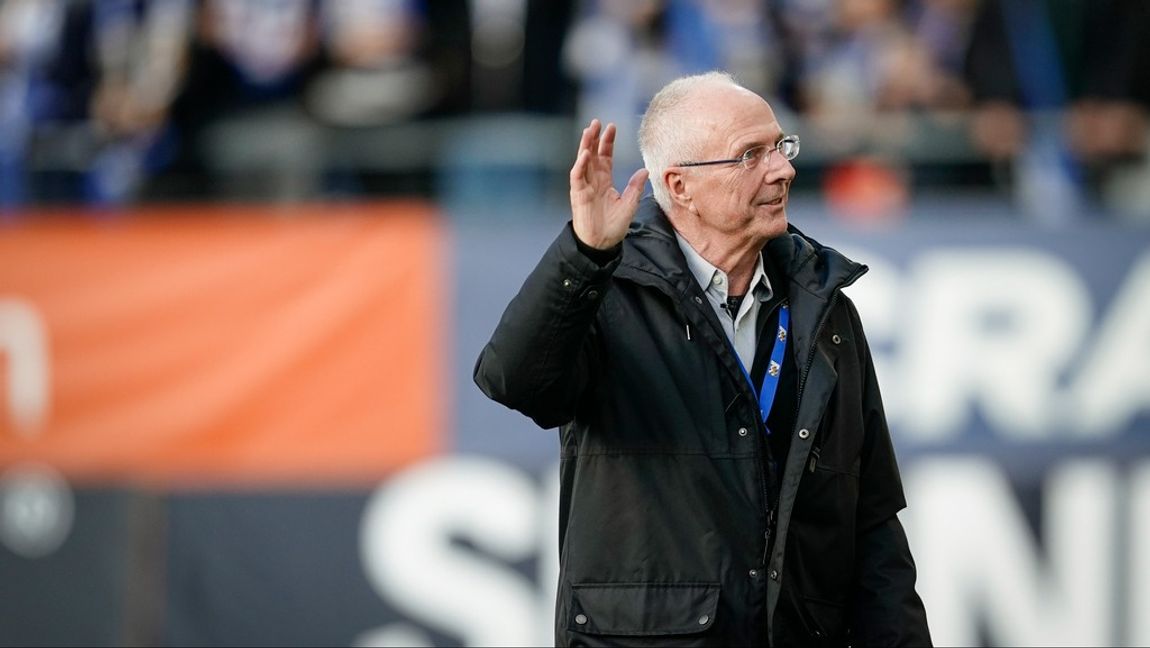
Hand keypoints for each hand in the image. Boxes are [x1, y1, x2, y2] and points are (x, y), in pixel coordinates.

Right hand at [569, 119, 648, 249]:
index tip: (612, 126)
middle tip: (597, 122)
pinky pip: (577, 176)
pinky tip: (585, 153)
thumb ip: (635, 187)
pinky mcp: (578, 195)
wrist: (602, 245)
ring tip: (589, 130)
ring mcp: (584, 186)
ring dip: (585, 145)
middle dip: (594, 137)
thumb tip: (645, 170)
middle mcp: (593, 180)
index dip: (608, 142)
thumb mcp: (629, 205)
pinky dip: (580, 165)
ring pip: (583, 161)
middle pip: (592, 154)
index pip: (605, 156)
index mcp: (605, 181)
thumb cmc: (613, 227)